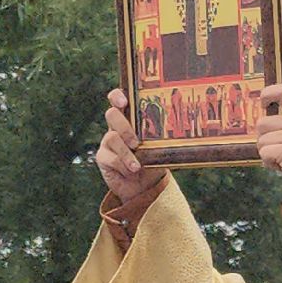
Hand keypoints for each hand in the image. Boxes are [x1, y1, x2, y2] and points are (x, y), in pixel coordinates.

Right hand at [97, 88, 167, 204]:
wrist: (144, 186)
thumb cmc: (153, 162)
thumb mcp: (160, 149)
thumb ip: (162, 139)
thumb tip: (178, 133)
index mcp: (131, 119)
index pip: (118, 99)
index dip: (118, 96)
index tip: (125, 101)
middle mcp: (117, 127)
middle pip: (112, 114)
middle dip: (124, 127)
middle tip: (136, 142)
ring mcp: (108, 141)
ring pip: (112, 137)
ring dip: (126, 152)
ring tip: (137, 166)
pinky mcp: (102, 157)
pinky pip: (110, 158)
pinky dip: (124, 165)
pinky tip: (133, 170)